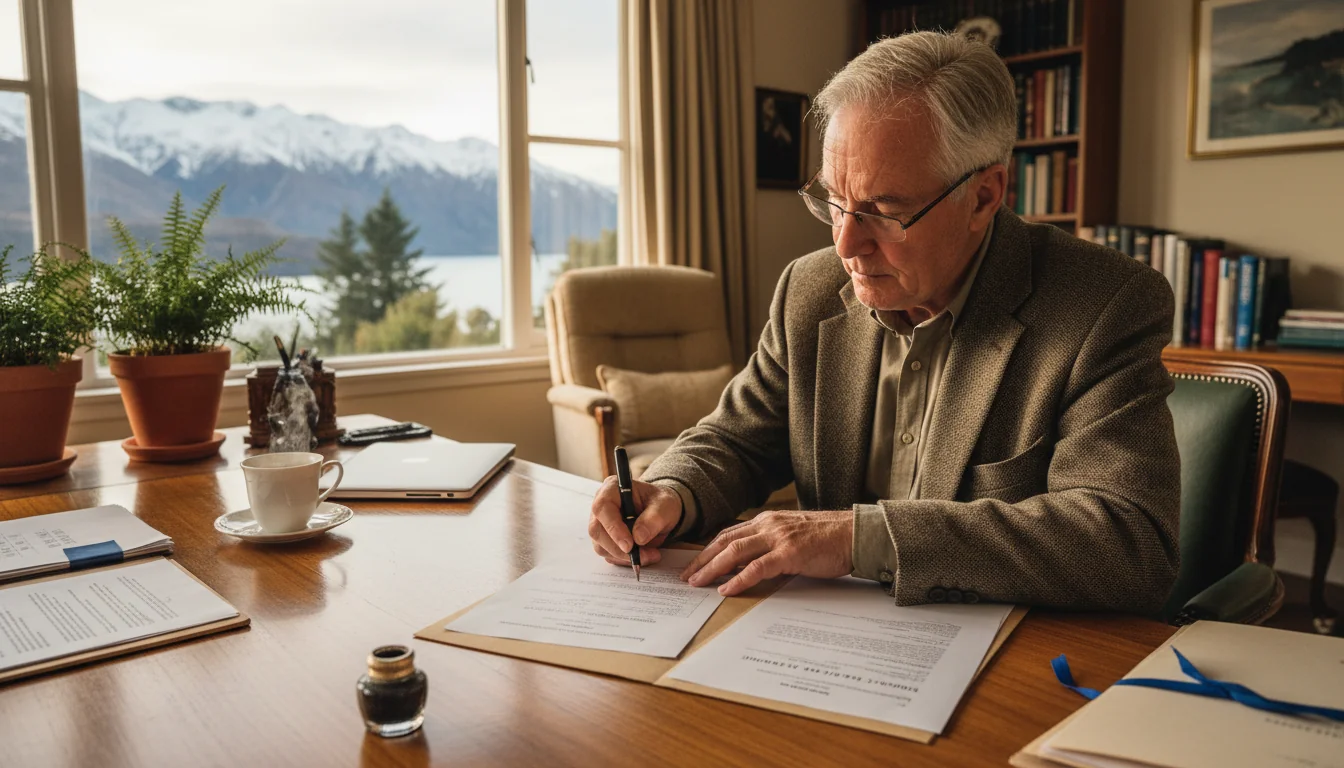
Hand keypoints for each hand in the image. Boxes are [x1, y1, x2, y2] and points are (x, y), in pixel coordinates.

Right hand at [588, 477, 682, 567]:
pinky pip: (608, 554)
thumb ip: (654, 518)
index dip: (613, 528)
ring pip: (601, 546)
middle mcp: (601, 506)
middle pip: (597, 531)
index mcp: (612, 489)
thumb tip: (638, 538)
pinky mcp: (604, 539)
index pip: (602, 508)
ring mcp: (600, 524)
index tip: (629, 545)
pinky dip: (625, 560)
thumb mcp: (665, 506)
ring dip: (624, 557)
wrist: (661, 512)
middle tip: (643, 556)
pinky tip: (642, 555)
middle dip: (619, 549)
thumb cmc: (661, 503)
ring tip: (649, 555)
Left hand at [680, 510, 853, 595]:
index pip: (729, 534)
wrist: (855, 534)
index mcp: (768, 521)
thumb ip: (771, 547)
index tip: (694, 564)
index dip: (708, 550)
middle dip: (702, 559)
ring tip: (698, 583)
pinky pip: (757, 567)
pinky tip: (726, 589)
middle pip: (725, 541)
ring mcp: (778, 538)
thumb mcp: (792, 537)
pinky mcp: (790, 553)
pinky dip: (738, 579)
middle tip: (686, 576)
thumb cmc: (827, 539)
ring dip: (712, 568)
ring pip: (735, 552)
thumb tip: (750, 566)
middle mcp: (769, 525)